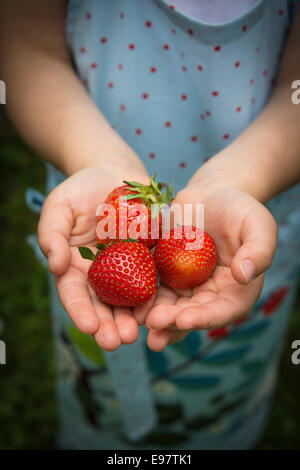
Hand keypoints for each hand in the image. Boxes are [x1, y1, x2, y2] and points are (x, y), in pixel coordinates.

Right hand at [38, 164, 148, 350]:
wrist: (115, 174)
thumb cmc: (81, 189)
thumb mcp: (59, 206)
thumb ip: (52, 234)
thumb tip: (55, 266)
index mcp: (75, 267)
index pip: (74, 294)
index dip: (80, 312)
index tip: (89, 328)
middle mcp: (102, 274)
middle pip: (103, 305)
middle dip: (109, 326)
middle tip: (118, 342)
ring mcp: (128, 268)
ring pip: (130, 299)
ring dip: (134, 319)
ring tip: (140, 334)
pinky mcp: (151, 259)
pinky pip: (155, 279)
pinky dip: (157, 296)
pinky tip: (162, 310)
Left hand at [140, 186, 277, 350]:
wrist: (211, 195)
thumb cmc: (240, 208)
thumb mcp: (258, 224)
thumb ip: (259, 250)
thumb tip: (244, 275)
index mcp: (237, 290)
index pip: (223, 310)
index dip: (204, 318)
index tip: (184, 320)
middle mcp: (211, 294)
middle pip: (192, 314)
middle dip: (173, 323)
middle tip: (154, 325)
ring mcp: (187, 286)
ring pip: (170, 307)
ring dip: (154, 316)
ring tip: (137, 321)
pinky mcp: (167, 274)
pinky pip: (153, 287)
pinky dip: (141, 295)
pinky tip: (125, 300)